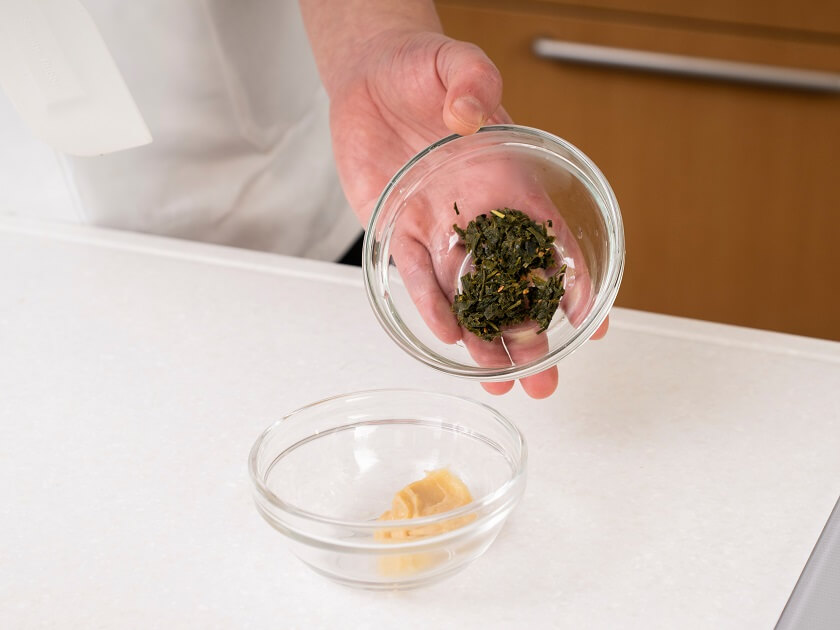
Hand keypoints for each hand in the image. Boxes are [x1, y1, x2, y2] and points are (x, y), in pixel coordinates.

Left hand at [319, 28, 606, 396]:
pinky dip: (434, 308)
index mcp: (508, 179)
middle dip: (532, 336)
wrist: (371, 79)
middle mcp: (481, 213)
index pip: (553, 240)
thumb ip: (470, 80)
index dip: (575, 283)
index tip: (590, 325)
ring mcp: (443, 228)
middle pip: (514, 285)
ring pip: (471, 296)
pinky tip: (449, 339)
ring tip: (502, 381)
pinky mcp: (403, 232)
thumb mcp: (453, 63)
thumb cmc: (422, 67)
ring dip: (486, 341)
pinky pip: (420, 278)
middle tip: (546, 380)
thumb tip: (470, 111)